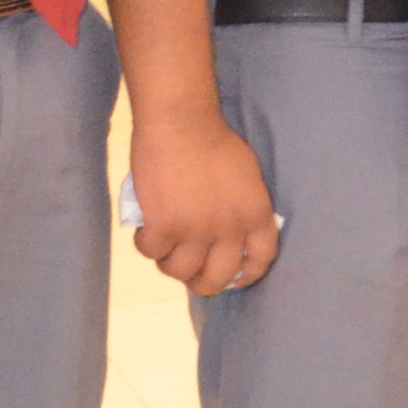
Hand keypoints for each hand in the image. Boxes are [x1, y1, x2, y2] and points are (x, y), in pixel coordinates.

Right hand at [130, 109, 282, 298]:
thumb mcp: (247, 178)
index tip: (234, 280)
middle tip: (190, 274)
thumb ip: (244, 209)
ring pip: (179, 271)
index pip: (261, 261)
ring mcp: (195, 230)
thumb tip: (235, 240)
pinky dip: (146, 244)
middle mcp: (230, 229)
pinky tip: (147, 231)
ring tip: (165, 248)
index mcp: (256, 214)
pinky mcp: (163, 226)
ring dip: (169, 264)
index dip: (247, 276)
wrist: (182, 124)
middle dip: (203, 283)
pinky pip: (151, 253)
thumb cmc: (213, 142)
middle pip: (217, 277)